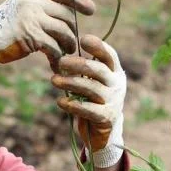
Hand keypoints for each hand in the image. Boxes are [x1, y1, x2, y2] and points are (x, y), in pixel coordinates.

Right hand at [0, 0, 94, 76]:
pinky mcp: (32, 35)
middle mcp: (32, 1)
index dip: (79, 0)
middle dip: (72, 30)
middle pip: (66, 13)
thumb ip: (40, 8)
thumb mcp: (21, 10)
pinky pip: (54, 46)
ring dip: (68, 44)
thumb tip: (67, 16)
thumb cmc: (3, 29)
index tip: (91, 10)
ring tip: (66, 53)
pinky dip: (57, 57)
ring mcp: (32, 17)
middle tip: (72, 43)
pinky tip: (56, 64)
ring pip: (64, 30)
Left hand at [52, 34, 125, 167]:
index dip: (97, 46)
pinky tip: (60, 102)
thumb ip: (85, 69)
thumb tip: (62, 50)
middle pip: (97, 70)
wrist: (102, 131)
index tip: (82, 39)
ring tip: (53, 80)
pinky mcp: (106, 117)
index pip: (109, 55)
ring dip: (70, 83)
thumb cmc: (93, 100)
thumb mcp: (92, 82)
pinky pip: (88, 109)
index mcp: (115, 72)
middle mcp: (117, 84)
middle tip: (60, 62)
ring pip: (90, 88)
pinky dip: (73, 105)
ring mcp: (113, 101)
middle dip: (77, 64)